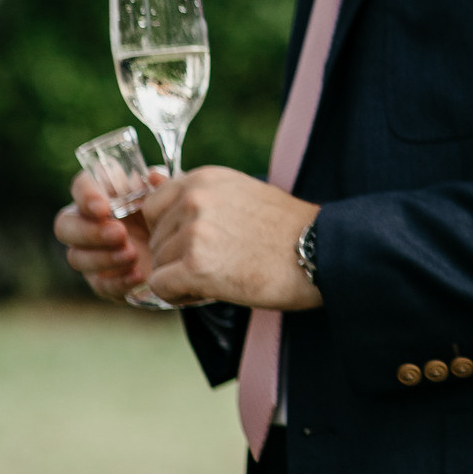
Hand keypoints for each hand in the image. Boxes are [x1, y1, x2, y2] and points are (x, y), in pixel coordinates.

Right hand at [54, 168, 163, 302]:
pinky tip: (138, 275)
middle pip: (65, 225)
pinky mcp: (104, 280)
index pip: (81, 186)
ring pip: (76, 257)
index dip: (86, 195)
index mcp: (105, 195)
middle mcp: (89, 223)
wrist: (189, 250)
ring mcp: (92, 254)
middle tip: (119, 233)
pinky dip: (118, 281)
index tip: (103, 207)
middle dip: (90, 231)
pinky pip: (100, 285)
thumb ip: (162, 187)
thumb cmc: (174, 215)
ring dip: (103, 257)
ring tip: (133, 254)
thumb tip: (152, 176)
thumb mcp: (173, 198)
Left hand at [140, 166, 322, 311]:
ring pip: (157, 264)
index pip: (153, 206)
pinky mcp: (195, 266)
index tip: (196, 241)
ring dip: (179, 276)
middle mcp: (195, 198)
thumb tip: (152, 182)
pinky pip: (161, 286)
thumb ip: (203, 195)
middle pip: (154, 238)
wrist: (320, 253)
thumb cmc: (287, 229)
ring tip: (219, 275)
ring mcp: (193, 231)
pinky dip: (179, 295)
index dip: (169, 230)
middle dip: (175, 255)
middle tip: (216, 261)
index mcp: (205, 178)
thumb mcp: (243, 194)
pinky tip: (208, 291)